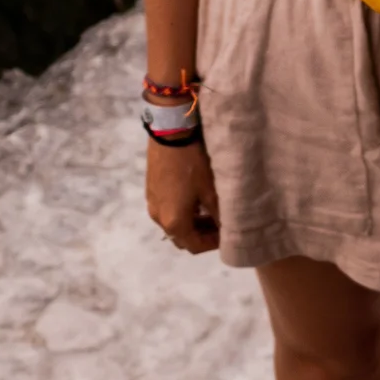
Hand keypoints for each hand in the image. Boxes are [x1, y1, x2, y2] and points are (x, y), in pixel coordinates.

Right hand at [145, 136, 220, 252]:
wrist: (169, 134)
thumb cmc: (193, 164)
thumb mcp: (210, 190)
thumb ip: (218, 214)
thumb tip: (226, 228)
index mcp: (174, 222)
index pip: (194, 246)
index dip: (212, 245)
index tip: (228, 235)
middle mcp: (158, 218)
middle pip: (182, 237)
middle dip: (202, 235)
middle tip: (220, 225)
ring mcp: (152, 204)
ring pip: (173, 224)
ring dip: (192, 223)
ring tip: (210, 210)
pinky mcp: (150, 190)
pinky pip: (166, 211)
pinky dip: (181, 212)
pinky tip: (195, 198)